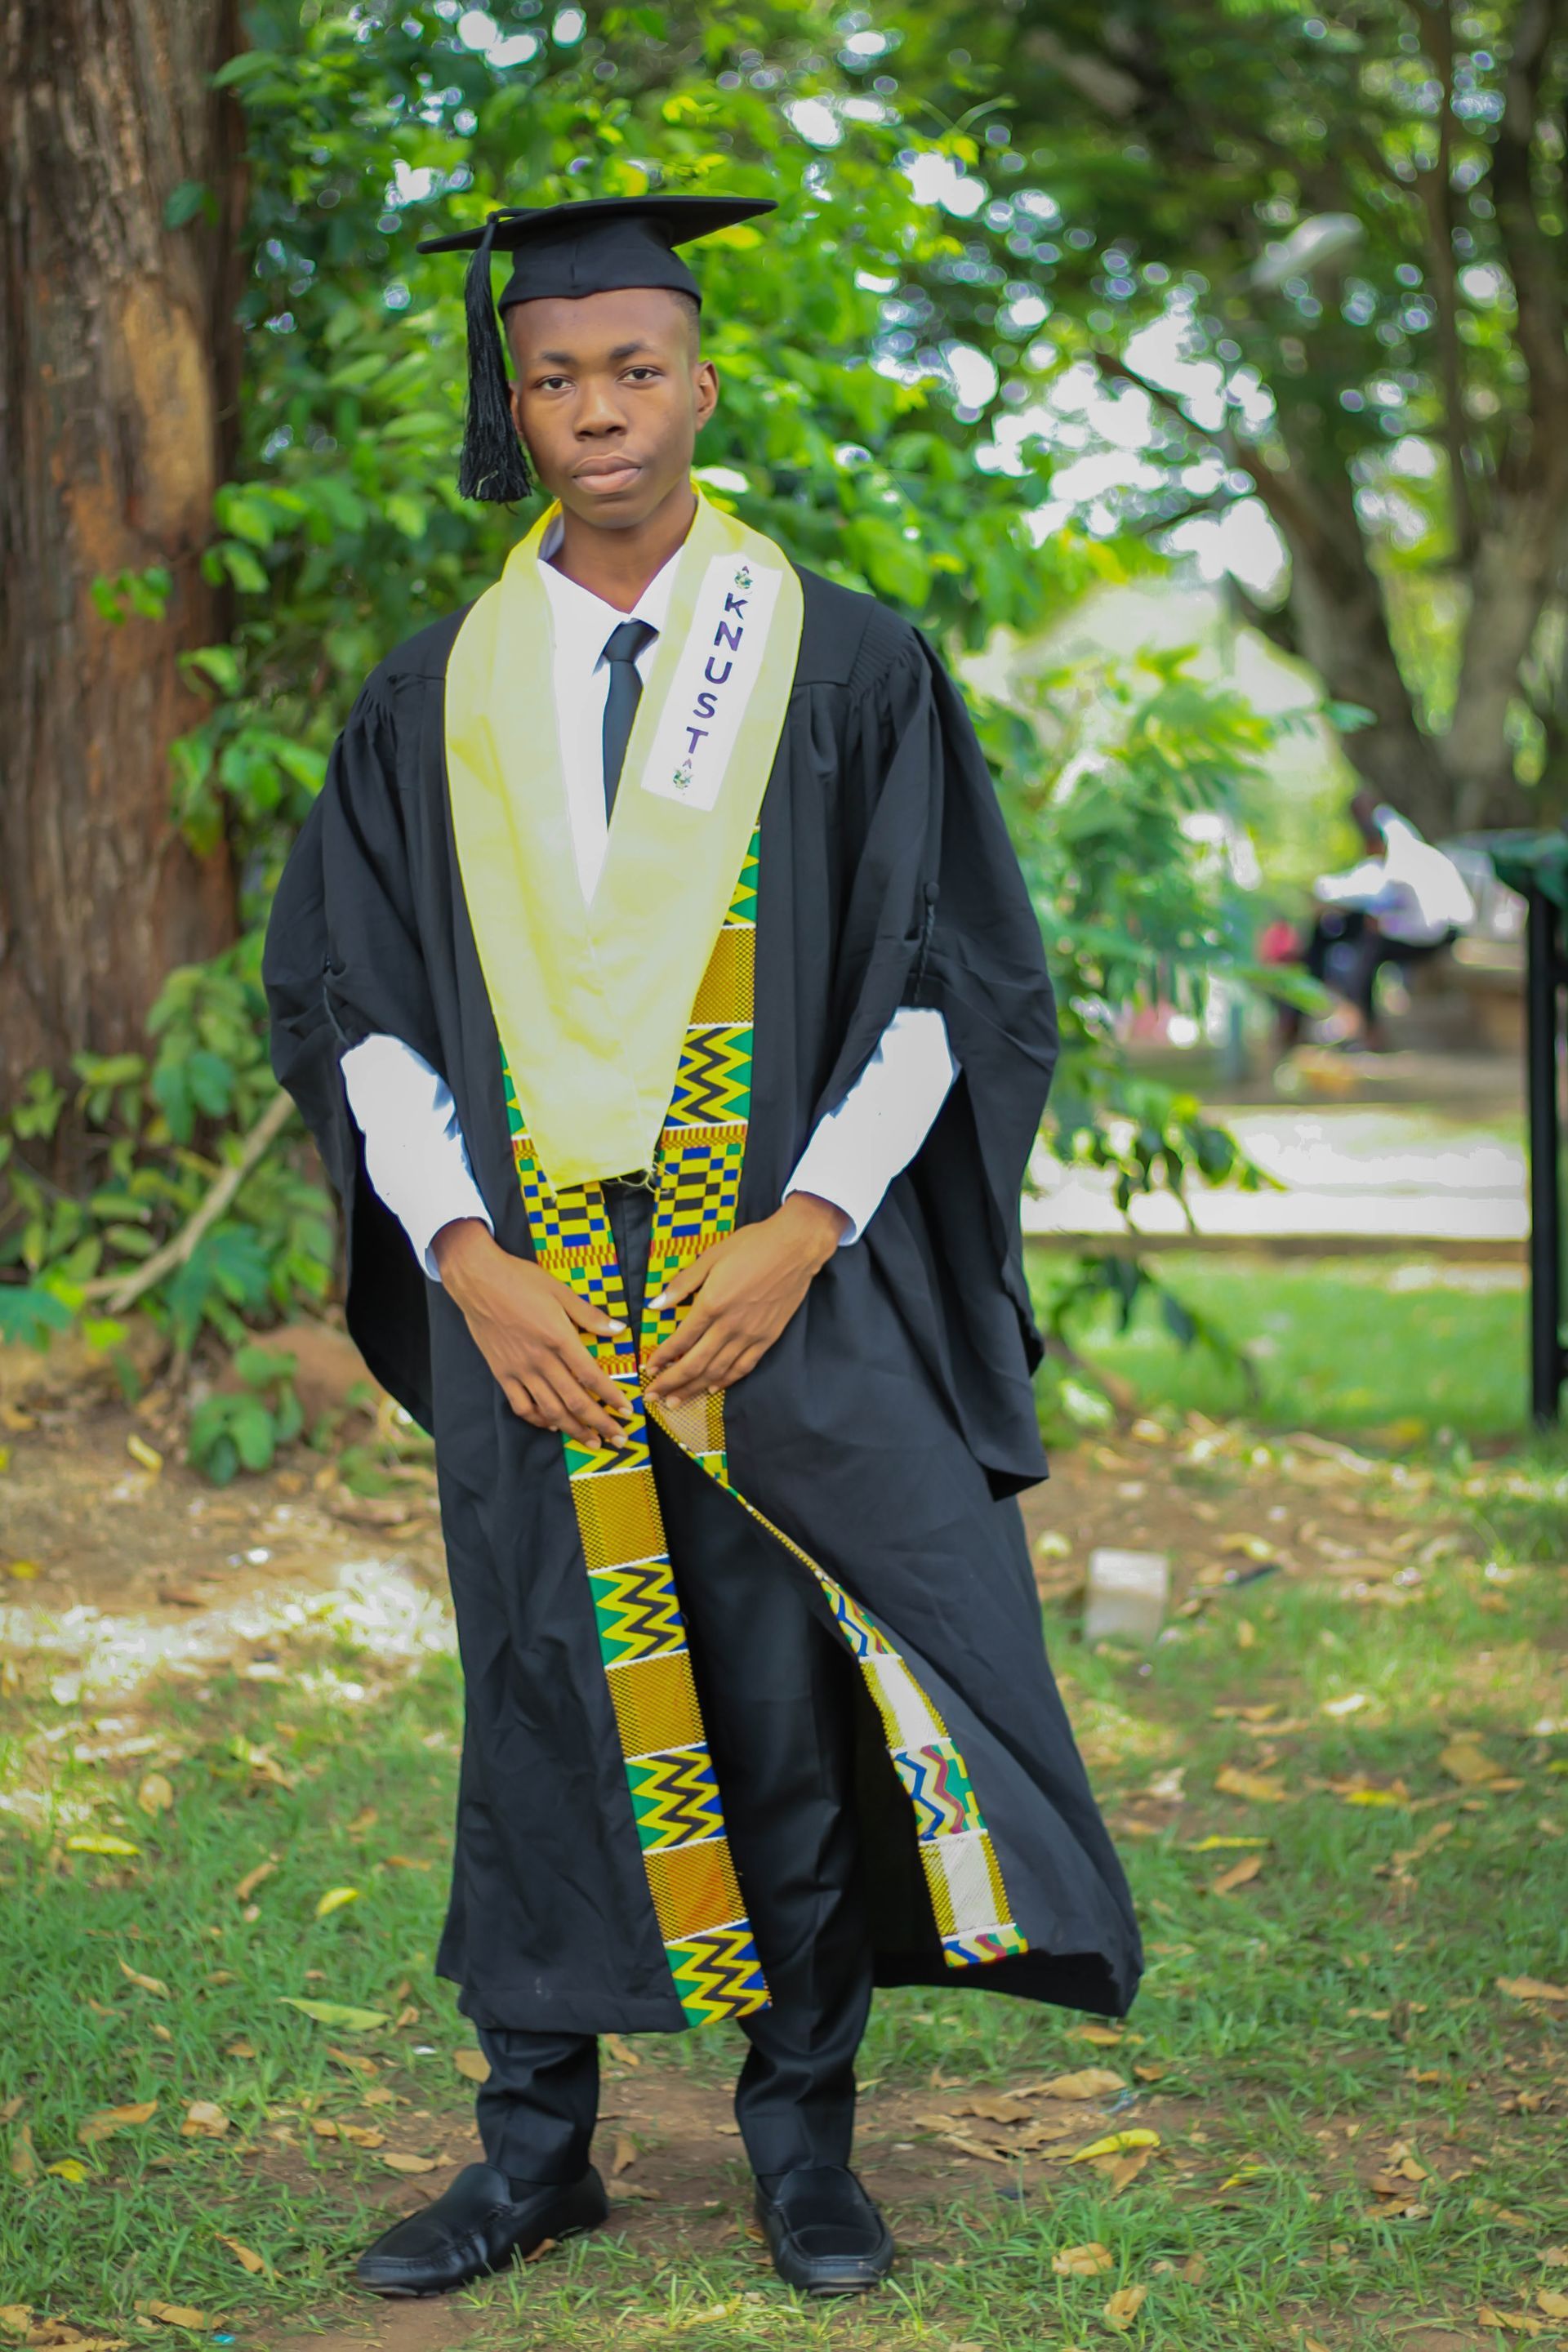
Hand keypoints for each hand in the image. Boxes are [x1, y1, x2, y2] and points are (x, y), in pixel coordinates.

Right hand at [432, 1218, 631, 1445]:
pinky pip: (521, 1406)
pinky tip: (552, 1424)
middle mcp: (540, 1360)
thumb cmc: (520, 1280)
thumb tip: (618, 1328)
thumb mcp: (560, 1291)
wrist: (477, 1280)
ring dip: (574, 1429)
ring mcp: (519, 1370)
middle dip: (600, 1423)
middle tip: (618, 1439)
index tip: (627, 1411)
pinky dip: (538, 1420)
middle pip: (575, 1401)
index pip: (591, 1377)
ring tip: (591, 1440)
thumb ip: (589, 1314)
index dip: (612, 1398)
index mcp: (559, 1338)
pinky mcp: (502, 1373)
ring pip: (551, 1410)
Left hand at [642, 1192, 846, 1408]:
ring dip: (694, 1388)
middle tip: (655, 1397)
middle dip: (671, 1383)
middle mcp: (729, 1325)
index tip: (648, 1369)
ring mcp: (750, 1334)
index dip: (662, 1358)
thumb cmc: (752, 1245)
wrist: (796, 1247)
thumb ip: (682, 1284)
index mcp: (712, 1304)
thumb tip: (655, 1305)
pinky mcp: (768, 1338)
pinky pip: (743, 1366)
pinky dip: (726, 1380)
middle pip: (695, 1364)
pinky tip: (713, 1388)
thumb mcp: (711, 1257)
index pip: (680, 1340)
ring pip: (717, 1371)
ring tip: (676, 1401)